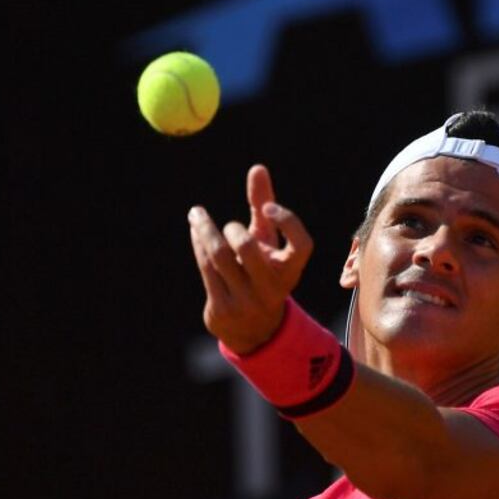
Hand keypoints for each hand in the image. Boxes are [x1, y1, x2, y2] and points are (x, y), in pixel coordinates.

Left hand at [188, 165, 312, 352]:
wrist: (254, 330)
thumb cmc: (263, 272)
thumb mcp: (268, 243)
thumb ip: (264, 206)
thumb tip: (257, 168)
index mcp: (291, 270)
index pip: (302, 244)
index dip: (288, 222)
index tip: (268, 208)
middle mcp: (272, 287)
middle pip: (248, 248)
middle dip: (232, 229)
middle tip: (230, 226)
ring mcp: (246, 300)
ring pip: (220, 257)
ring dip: (205, 230)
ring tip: (196, 215)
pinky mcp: (222, 309)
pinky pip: (206, 269)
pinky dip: (199, 245)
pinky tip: (196, 231)